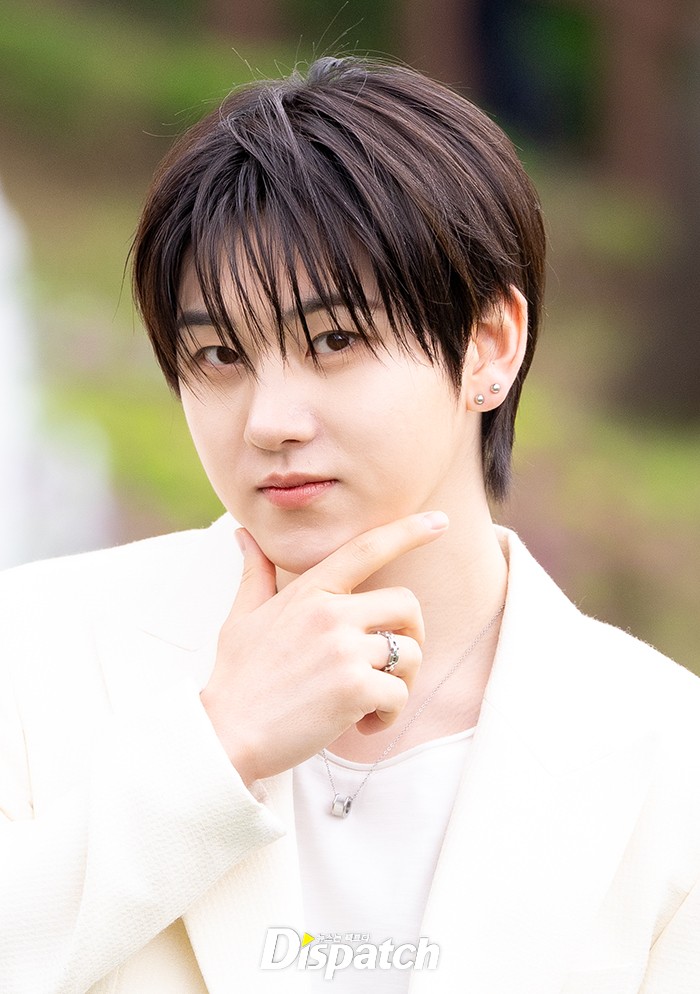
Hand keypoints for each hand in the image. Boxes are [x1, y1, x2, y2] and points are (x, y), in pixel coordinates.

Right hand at [200, 511, 448, 783]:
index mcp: (309, 592)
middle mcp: (330, 613)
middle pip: (407, 605)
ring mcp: (343, 649)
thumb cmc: (236, 678)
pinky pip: (400, 694)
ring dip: (398, 683)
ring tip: (365, 703)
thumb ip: (255, 573)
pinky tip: (360, 724)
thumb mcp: (241, 617)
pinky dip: (388, 715)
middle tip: (388, 666)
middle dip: (410, 636)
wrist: (225, 734)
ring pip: (410, 654)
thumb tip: (244, 535)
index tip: (440, 520)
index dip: (408, 531)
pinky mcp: (355, 688)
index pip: (366, 549)